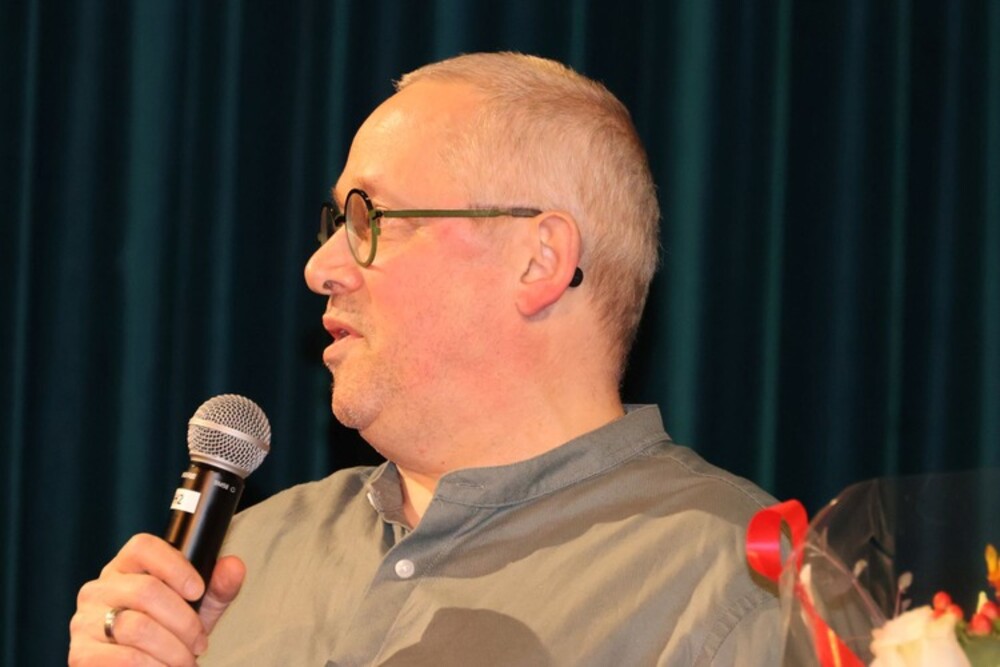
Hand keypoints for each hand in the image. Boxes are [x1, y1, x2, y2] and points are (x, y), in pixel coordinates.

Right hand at [68, 533, 244, 665]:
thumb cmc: (169, 633)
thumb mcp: (198, 609)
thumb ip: (217, 587)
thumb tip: (233, 566)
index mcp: (126, 567)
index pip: (143, 547)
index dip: (175, 566)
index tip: (198, 591)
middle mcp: (99, 588)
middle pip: (146, 591)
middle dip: (184, 622)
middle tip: (199, 644)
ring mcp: (84, 621)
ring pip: (137, 627)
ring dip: (172, 650)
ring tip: (185, 662)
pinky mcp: (81, 654)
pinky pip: (122, 658)